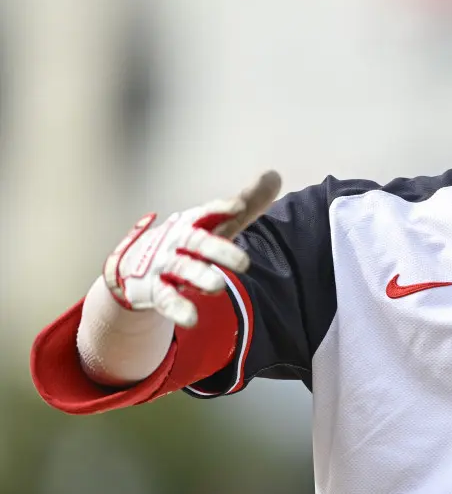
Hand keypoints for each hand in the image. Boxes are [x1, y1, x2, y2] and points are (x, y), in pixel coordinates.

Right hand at [102, 171, 281, 328]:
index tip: (239, 207)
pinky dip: (178, 308)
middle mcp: (178, 241)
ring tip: (218, 287)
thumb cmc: (188, 239)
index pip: (207, 212)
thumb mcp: (216, 221)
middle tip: (244, 263)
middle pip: (198, 242)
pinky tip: (191, 318)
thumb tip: (275, 175)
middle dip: (219, 251)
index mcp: (193, 222)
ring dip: (199, 277)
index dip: (222, 208)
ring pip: (182, 270)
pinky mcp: (154, 290)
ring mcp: (164, 265)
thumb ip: (247, 203)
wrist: (134, 263)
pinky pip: (166, 299)